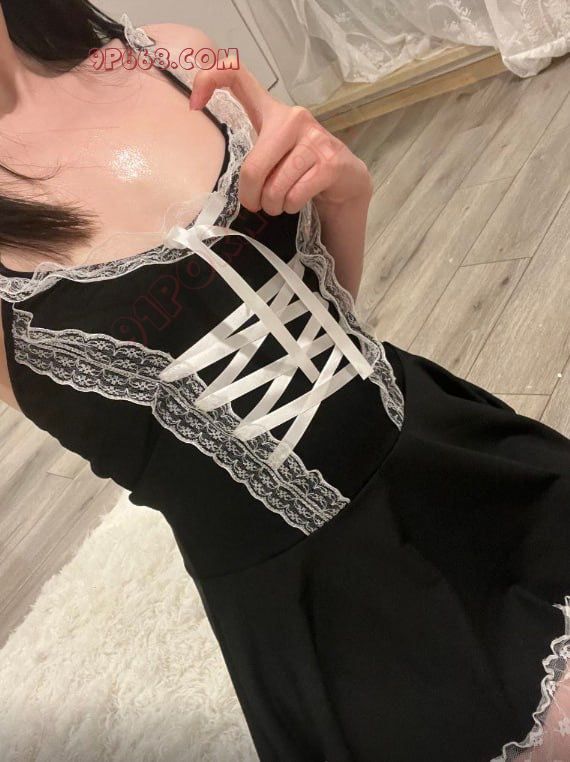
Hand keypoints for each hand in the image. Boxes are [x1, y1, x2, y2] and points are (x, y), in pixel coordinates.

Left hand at [188, 60, 371, 215]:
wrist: (345, 182)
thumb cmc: (301, 170)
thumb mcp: (273, 154)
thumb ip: (251, 154)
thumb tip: (219, 175)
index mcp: (272, 112)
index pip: (237, 75)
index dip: (210, 79)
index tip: (194, 103)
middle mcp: (294, 117)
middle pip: (253, 167)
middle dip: (251, 196)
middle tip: (257, 204)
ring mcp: (315, 138)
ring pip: (275, 187)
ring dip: (274, 205)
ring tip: (280, 204)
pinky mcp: (330, 162)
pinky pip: (295, 195)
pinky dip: (291, 207)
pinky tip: (297, 202)